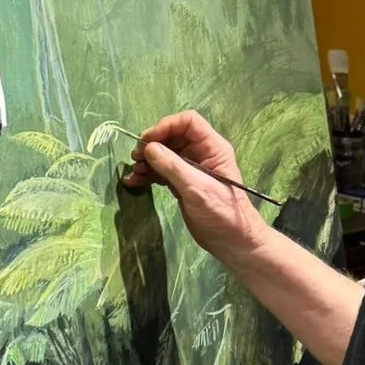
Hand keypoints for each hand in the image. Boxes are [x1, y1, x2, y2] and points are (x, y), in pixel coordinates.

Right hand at [121, 112, 266, 266]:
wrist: (231, 241)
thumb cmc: (222, 213)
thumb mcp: (196, 188)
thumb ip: (173, 166)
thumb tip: (149, 148)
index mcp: (212, 148)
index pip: (188, 122)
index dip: (166, 126)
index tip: (148, 140)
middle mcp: (201, 153)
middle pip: (173, 136)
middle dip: (153, 145)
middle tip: (136, 157)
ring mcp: (191, 168)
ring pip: (164, 154)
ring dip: (147, 161)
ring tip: (134, 172)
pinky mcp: (182, 183)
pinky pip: (161, 172)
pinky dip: (147, 175)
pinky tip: (133, 182)